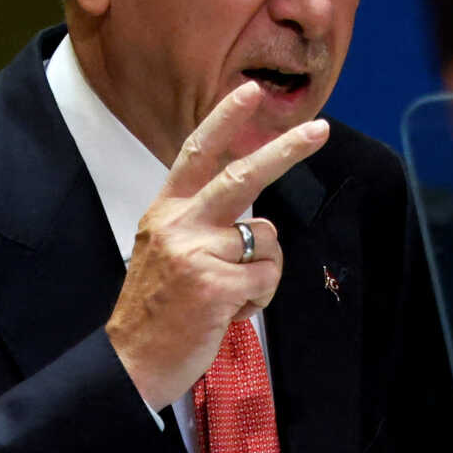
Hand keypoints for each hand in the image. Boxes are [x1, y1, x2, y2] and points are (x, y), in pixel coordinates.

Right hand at [105, 80, 328, 409]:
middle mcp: (180, 224)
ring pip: (268, 240)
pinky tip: (227, 313)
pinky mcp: (216, 285)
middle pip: (244, 176)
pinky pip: (266, 278)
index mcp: (166, 211)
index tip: (250, 92)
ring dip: (262, 272)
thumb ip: (200, 224)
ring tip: (228, 296)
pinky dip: (258, 298)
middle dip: (287, 151)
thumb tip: (256, 220)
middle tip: (321, 131)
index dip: (225, 120)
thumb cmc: (157, 310)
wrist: (131, 360)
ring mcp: (197, 253)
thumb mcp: (165, 251)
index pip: (197, 153)